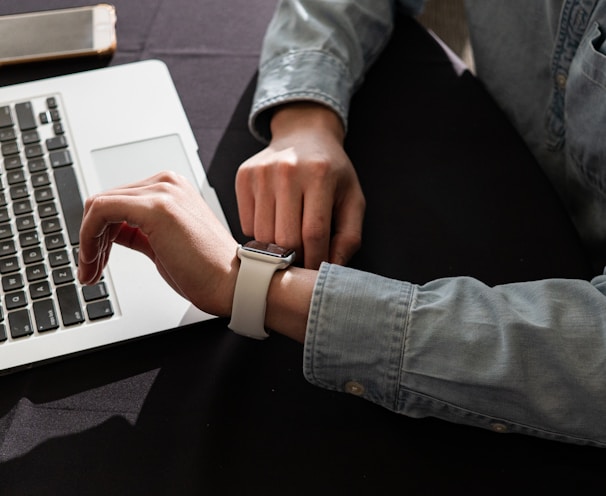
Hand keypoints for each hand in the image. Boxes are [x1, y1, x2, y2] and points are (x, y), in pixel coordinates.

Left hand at [78, 171, 238, 316]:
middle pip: (105, 201)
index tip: (95, 258)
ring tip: (92, 270)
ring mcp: (163, 191)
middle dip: (90, 238)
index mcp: (172, 189)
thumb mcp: (163, 244)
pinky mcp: (156, 207)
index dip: (98, 231)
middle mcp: (167, 183)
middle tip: (89, 269)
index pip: (118, 200)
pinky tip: (95, 260)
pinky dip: (88, 237)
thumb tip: (108, 233)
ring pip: (98, 205)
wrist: (233, 283)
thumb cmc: (207, 270)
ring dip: (87, 241)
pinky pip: (101, 211)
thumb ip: (137, 232)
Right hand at [236, 103, 364, 268]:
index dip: (315, 261)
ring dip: (276, 250)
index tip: (316, 272)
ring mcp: (262, 173)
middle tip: (302, 261)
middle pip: (285, 238)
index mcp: (320, 175)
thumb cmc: (332, 173)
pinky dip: (260, 236)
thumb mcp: (352, 200)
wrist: (303, 135)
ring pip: (262, 236)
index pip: (314, 234)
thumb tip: (331, 269)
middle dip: (295, 259)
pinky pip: (246, 225)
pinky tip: (274, 226)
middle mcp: (288, 170)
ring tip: (289, 245)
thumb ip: (349, 237)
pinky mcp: (244, 177)